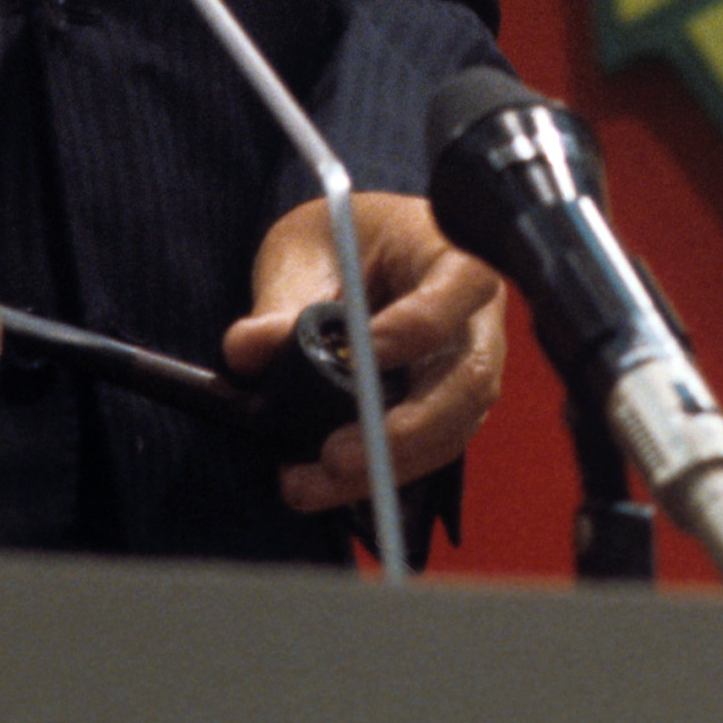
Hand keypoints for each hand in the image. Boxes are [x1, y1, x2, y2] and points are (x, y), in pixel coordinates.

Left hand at [225, 192, 507, 514]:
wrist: (355, 256)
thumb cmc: (341, 239)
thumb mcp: (303, 252)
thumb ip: (281, 300)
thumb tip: (248, 349)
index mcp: (451, 251)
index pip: (458, 288)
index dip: (415, 328)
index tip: (359, 356)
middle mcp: (474, 317)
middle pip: (468, 380)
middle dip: (406, 429)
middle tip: (335, 455)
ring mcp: (467, 368)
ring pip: (450, 430)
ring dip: (383, 467)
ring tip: (308, 483)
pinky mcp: (445, 410)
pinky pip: (426, 452)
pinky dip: (374, 476)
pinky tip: (319, 484)